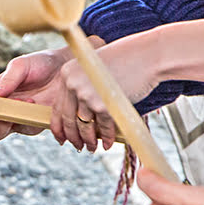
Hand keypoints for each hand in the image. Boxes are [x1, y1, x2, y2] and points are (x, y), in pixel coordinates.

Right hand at [0, 46, 79, 141]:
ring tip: (19, 105)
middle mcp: (2, 108)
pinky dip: (24, 120)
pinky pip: (22, 130)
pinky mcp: (34, 125)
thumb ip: (6, 80)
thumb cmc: (43, 63)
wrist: (71, 68)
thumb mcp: (21, 65)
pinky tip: (33, 106)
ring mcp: (17, 119)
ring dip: (2, 123)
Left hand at [45, 34, 162, 150]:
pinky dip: (106, 137)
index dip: (59, 126)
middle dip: (73, 137)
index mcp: (67, 74)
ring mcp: (87, 95)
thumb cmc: (123, 61)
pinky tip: (107, 144)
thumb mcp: (93, 69)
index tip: (62, 137)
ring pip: (84, 126)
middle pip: (69, 119)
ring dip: (88, 141)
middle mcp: (73, 84)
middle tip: (78, 146)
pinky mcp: (104, 105)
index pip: (57, 107)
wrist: (146, 56)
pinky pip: (103, 126)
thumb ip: (81, 87)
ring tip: (91, 148)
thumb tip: (77, 116)